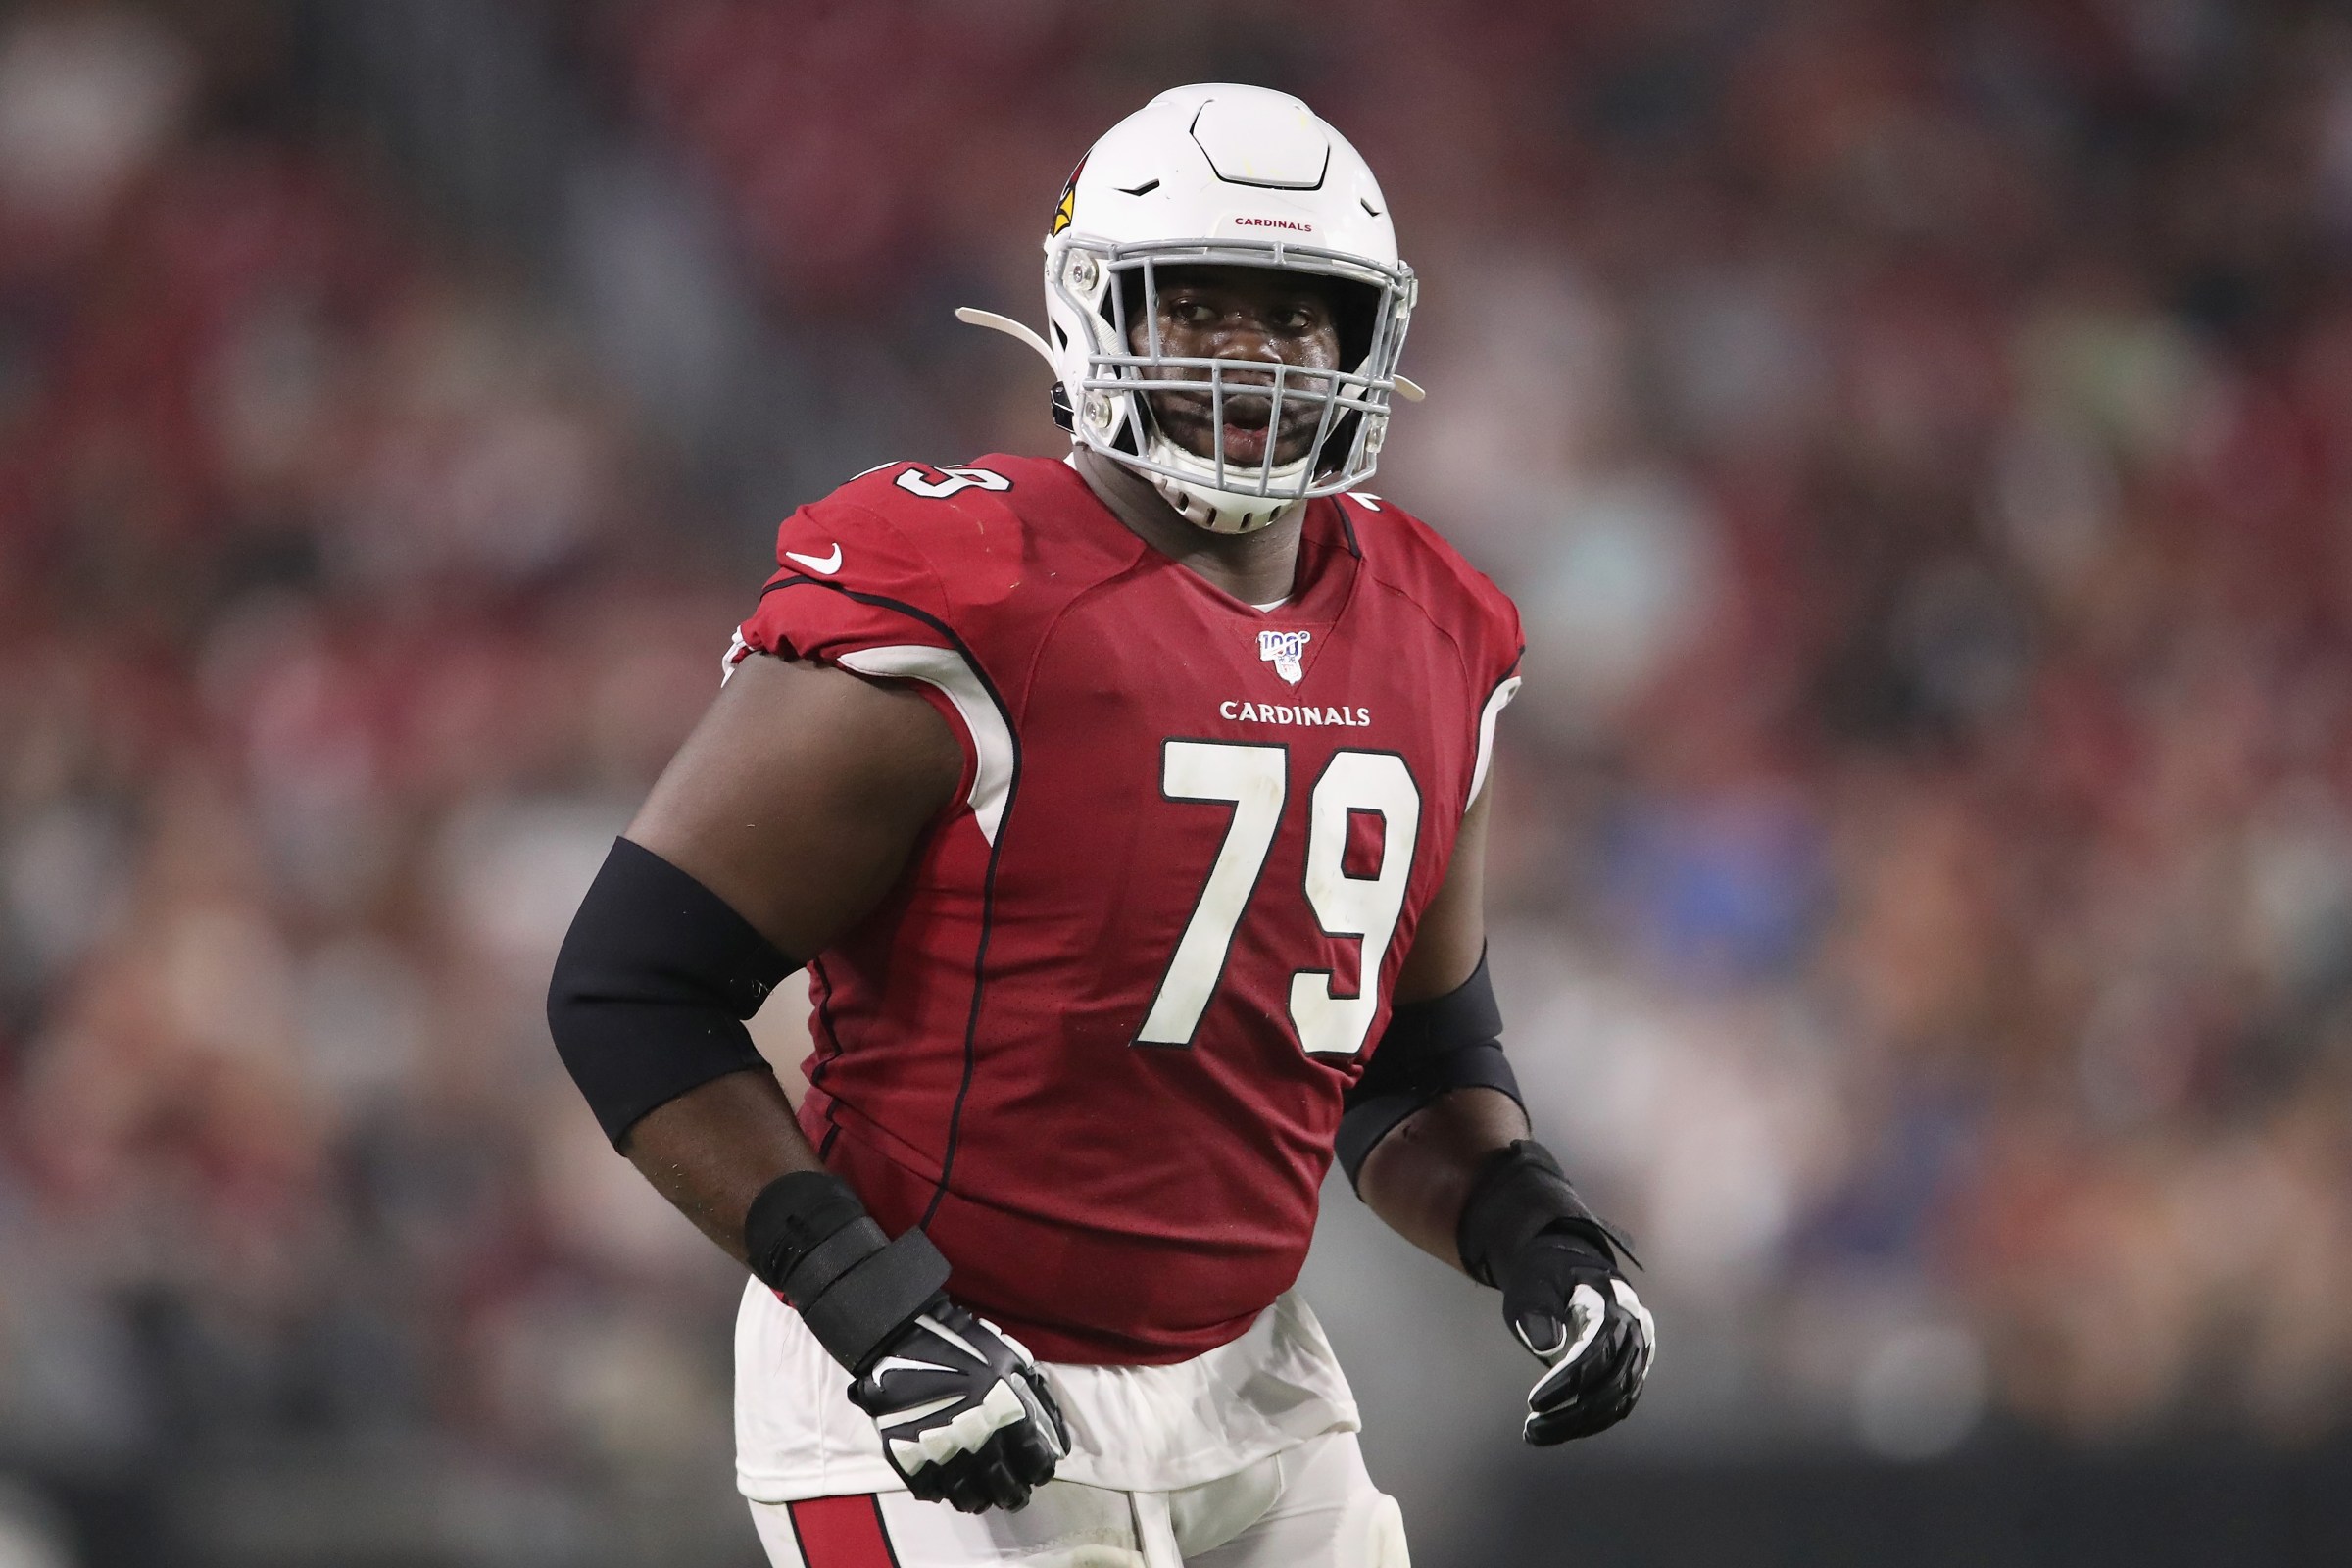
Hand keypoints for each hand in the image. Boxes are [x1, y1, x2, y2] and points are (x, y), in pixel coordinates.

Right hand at [849, 1296, 1068, 1512]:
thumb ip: (1033, 1397)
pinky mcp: (911, 1461)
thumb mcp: (1010, 1359)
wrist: (901, 1340)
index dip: (1040, 1470)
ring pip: (969, 1498)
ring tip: (983, 1497)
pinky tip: (949, 1485)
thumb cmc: (961, 1344)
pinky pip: (933, 1493)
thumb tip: (1052, 1432)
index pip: (1035, 1462)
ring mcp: (944, 1455)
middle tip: (1014, 1494)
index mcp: (1007, 1416)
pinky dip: (943, 1493)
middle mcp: (979, 1442)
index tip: (1037, 1471)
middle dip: (1014, 1494)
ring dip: (981, 1500)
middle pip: (1006, 1488)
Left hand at [1502, 1225, 1654, 1443]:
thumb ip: (1536, 1309)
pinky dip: (1593, 1422)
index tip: (1533, 1401)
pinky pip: (1620, 1403)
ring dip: (1580, 1424)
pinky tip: (1561, 1430)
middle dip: (1571, 1412)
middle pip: (1611, 1382)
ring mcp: (1640, 1350)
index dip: (1567, 1380)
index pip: (1597, 1350)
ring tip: (1536, 1434)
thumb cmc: (1547, 1277)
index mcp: (1613, 1301)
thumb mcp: (1532, 1283)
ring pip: (1618, 1400)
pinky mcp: (1635, 1367)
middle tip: (1530, 1429)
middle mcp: (1635, 1328)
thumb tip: (1547, 1346)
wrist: (1572, 1270)